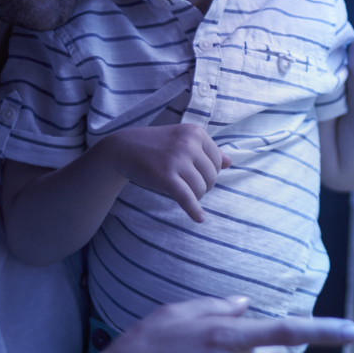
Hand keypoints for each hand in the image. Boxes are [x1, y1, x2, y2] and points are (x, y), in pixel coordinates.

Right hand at [103, 124, 230, 221]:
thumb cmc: (157, 146)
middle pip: (211, 177)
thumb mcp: (183, 140)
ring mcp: (177, 160)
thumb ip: (208, 150)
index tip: (195, 176)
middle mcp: (188, 144)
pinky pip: (187, 198)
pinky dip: (194, 210)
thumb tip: (229, 162)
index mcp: (196, 133)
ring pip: (201, 189)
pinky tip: (199, 219)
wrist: (124, 148)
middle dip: (202, 186)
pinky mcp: (166, 177)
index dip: (209, 174)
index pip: (218, 163)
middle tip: (186, 185)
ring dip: (195, 196)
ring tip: (182, 192)